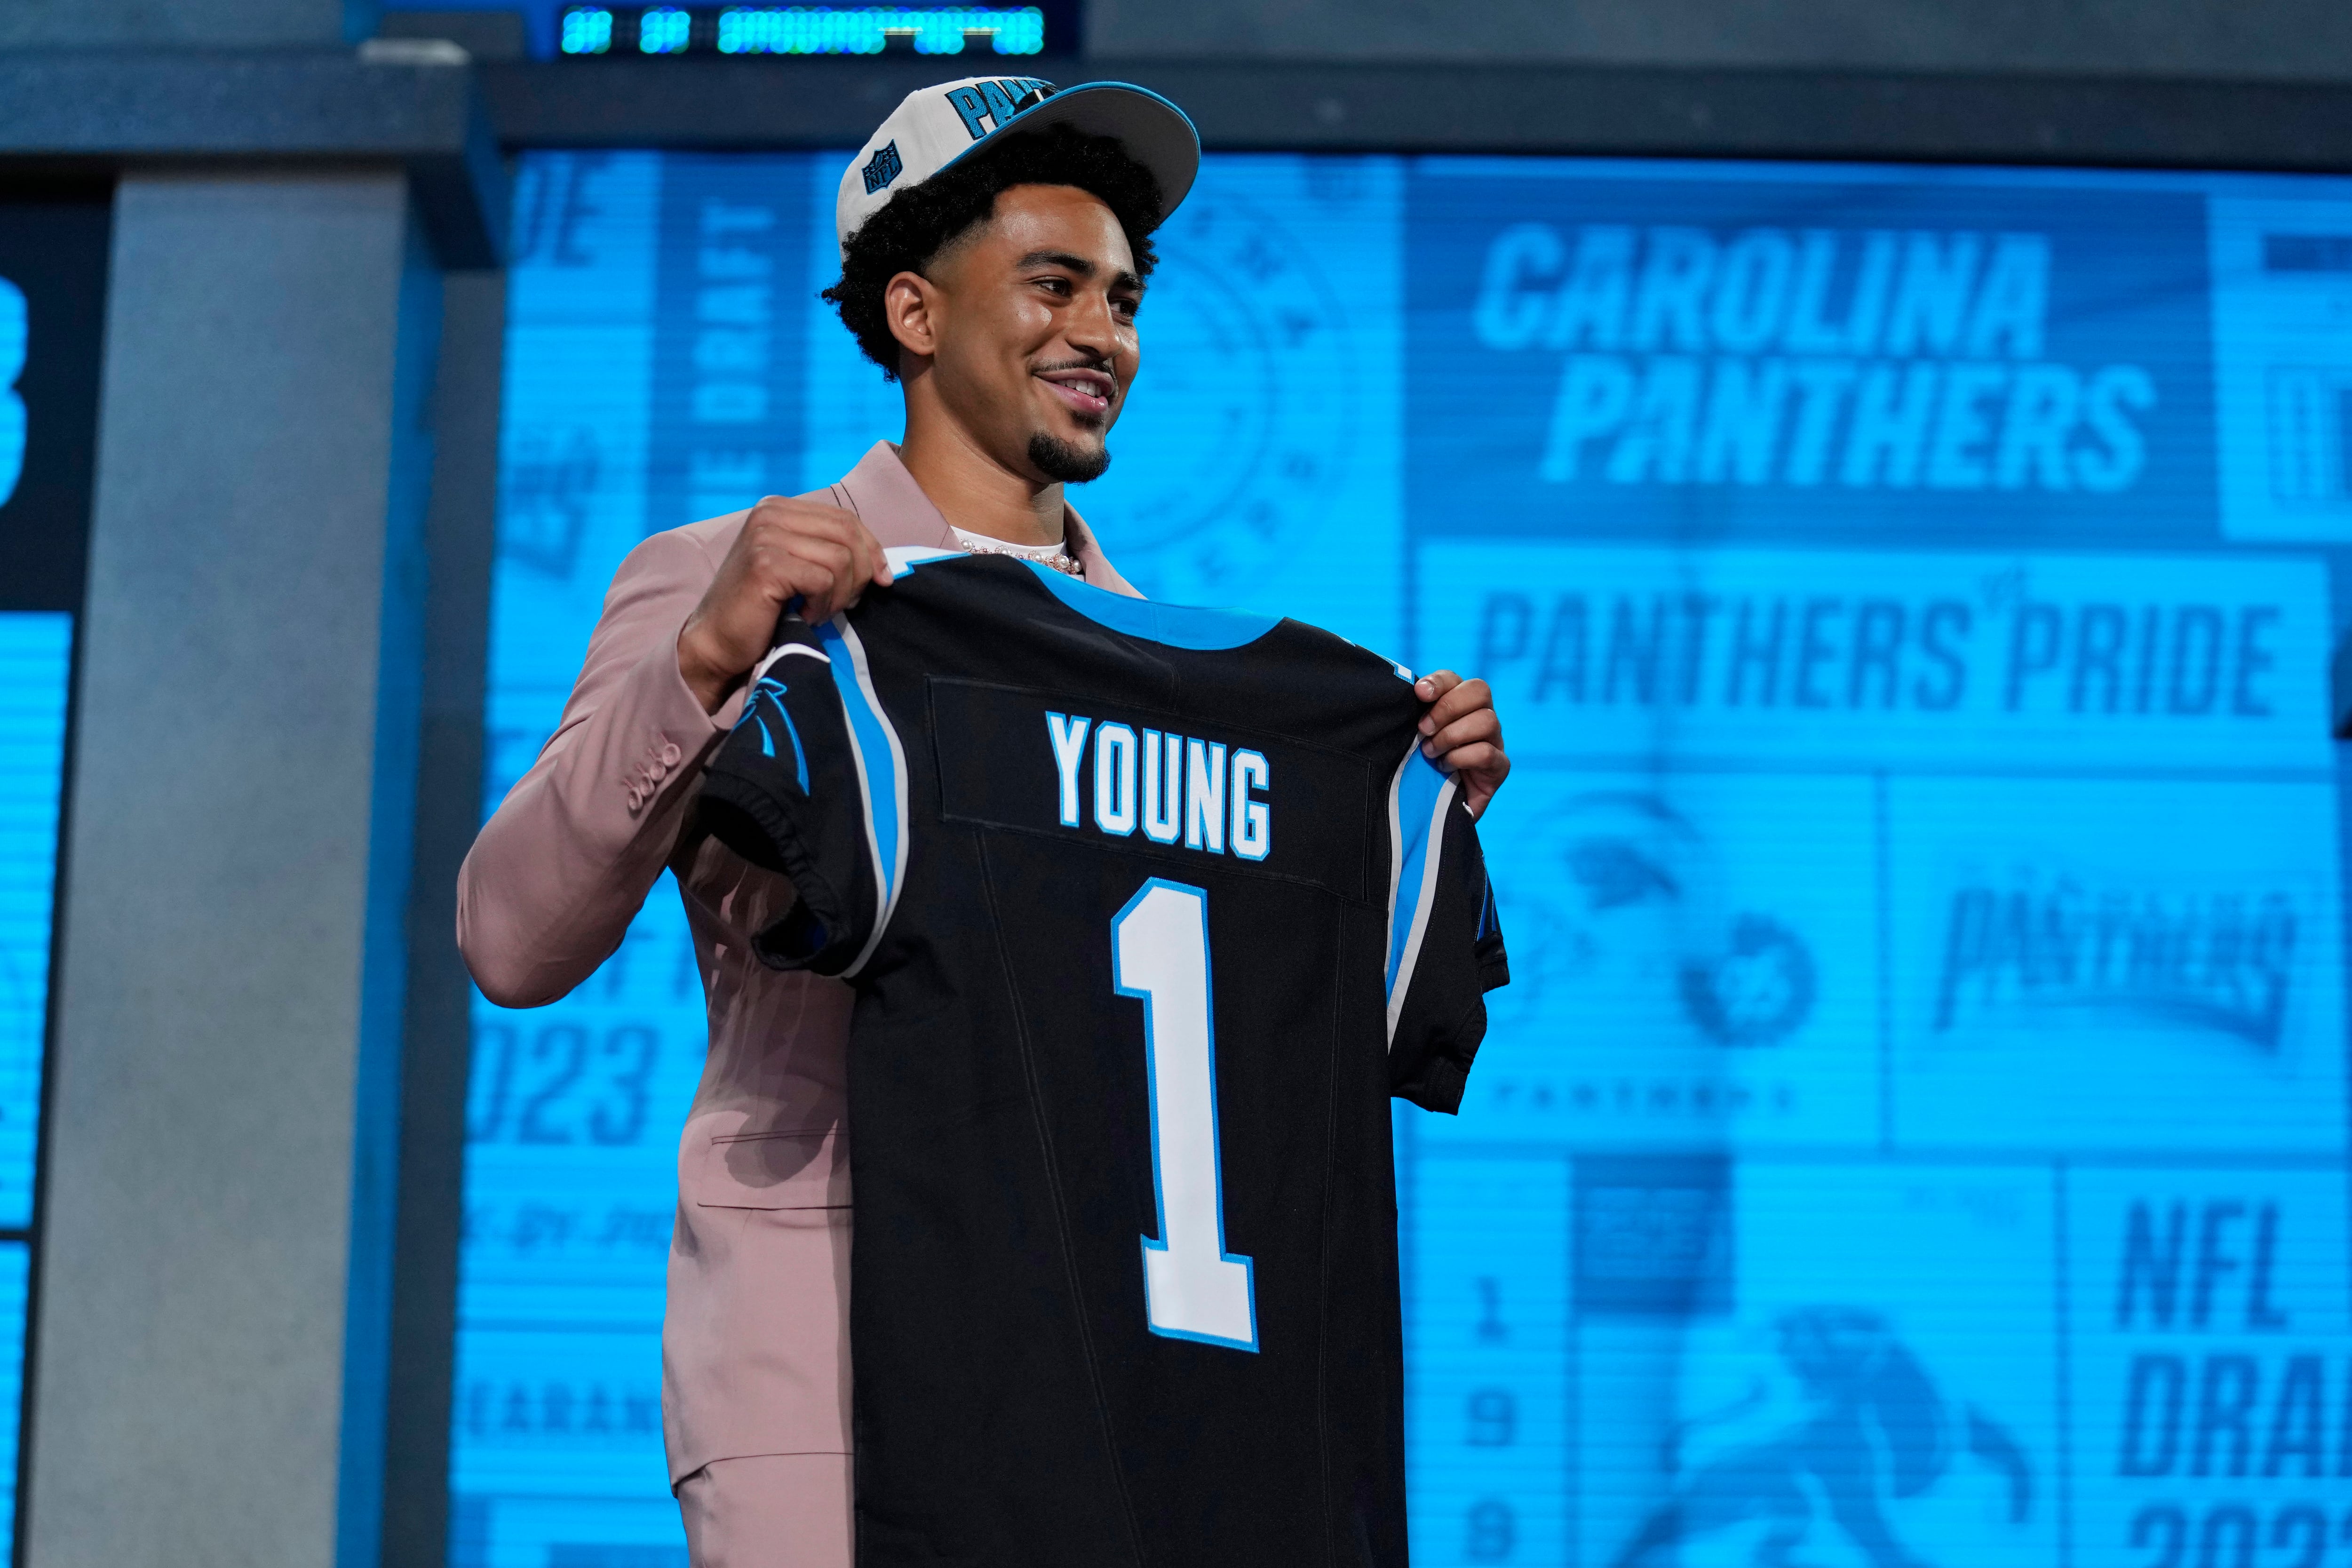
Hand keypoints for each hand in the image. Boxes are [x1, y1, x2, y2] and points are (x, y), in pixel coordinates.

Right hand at [677, 496, 892, 712]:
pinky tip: (803, 616)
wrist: (716, 641)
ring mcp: (765, 537)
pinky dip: (822, 605)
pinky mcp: (765, 565)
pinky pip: (823, 580)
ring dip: (839, 595)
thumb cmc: (762, 608)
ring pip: (840, 559)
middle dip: (861, 573)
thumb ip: (828, 551)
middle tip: (846, 604)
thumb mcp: (798, 567)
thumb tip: (882, 565)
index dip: (872, 549)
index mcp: (778, 508)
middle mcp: (769, 514)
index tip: (881, 580)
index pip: (845, 518)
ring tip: (818, 611)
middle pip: (847, 534)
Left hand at [1414, 671, 1509, 819]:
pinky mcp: (1499, 767)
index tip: (1419, 694)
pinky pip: (1487, 753)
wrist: (1433, 809)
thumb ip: (1414, 715)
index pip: (1455, 679)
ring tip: (1430, 752)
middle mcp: (1481, 717)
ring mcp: (1494, 741)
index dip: (1439, 682)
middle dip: (1447, 707)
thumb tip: (1412, 692)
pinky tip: (1444, 767)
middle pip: (1480, 690)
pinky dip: (1461, 758)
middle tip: (1423, 730)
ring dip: (1452, 735)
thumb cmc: (1420, 768)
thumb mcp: (1413, 739)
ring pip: (1487, 720)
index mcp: (1460, 704)